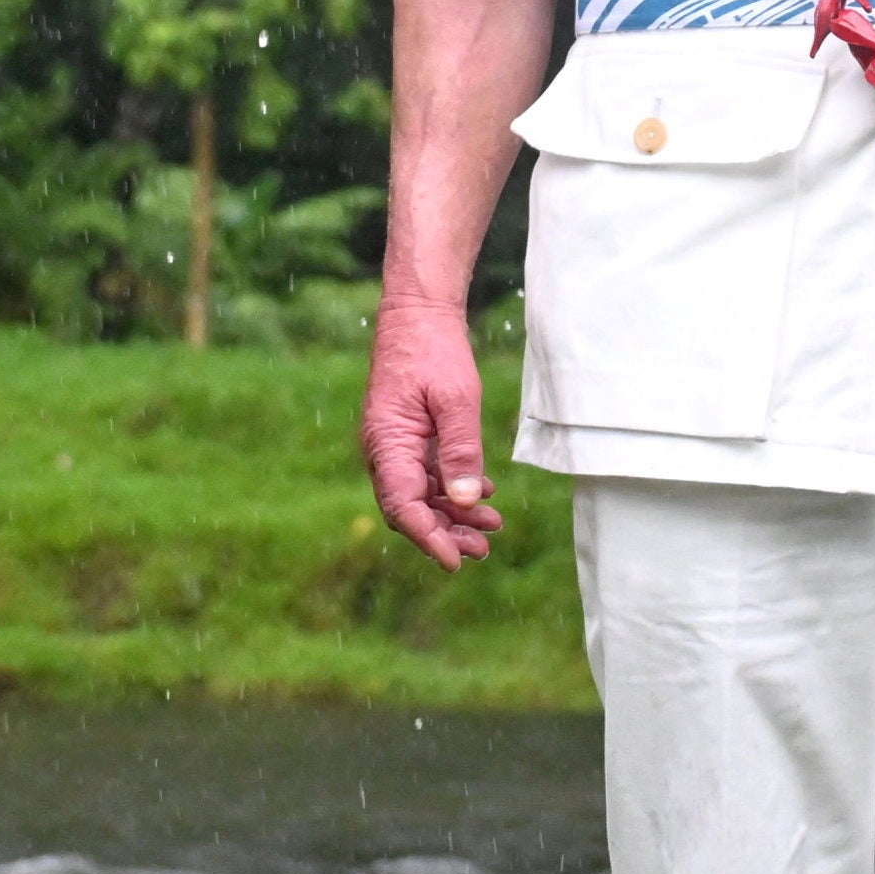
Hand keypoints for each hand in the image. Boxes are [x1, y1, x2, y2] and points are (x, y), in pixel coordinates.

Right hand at [363, 291, 503, 567]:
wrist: (418, 312)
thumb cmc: (434, 350)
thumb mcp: (456, 399)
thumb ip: (461, 449)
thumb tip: (466, 500)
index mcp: (387, 444)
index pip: (403, 508)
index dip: (430, 538)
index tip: (455, 561)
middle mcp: (384, 450)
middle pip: (410, 509)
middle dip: (446, 533)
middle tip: (482, 550)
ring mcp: (395, 444)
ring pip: (421, 495)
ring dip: (453, 514)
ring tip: (490, 528)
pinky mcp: (408, 436)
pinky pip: (426, 474)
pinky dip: (453, 488)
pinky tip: (482, 494)